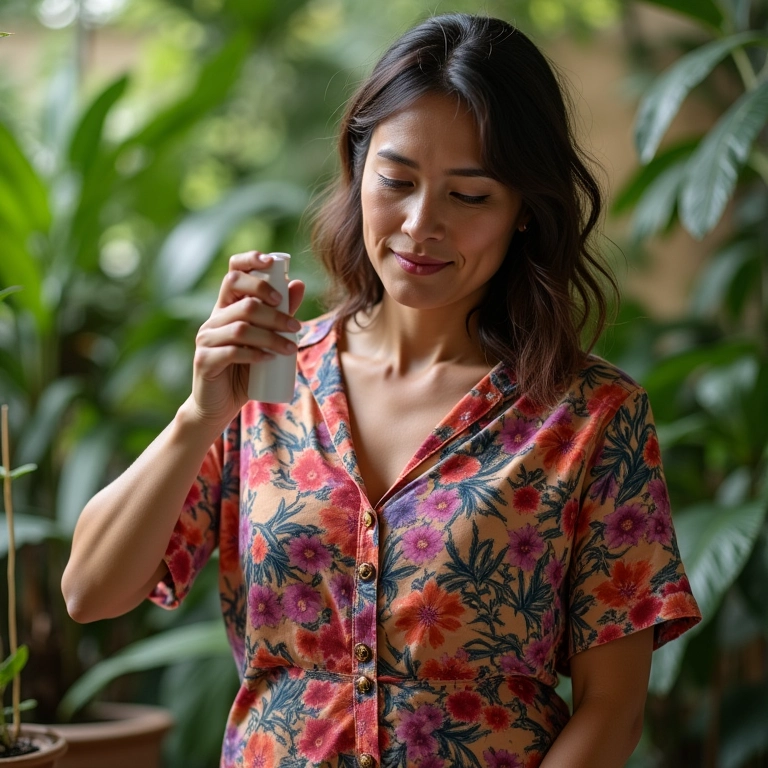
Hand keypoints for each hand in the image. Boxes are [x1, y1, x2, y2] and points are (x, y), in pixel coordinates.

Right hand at [189, 251, 304, 428]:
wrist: (219, 405)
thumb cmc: (245, 371)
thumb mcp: (266, 340)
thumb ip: (280, 314)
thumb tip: (298, 283)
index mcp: (226, 308)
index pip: (233, 273)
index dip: (250, 261)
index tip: (272, 262)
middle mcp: (213, 319)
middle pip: (243, 299)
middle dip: (273, 310)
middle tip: (295, 326)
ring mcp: (206, 339)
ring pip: (241, 327)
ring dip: (271, 336)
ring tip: (291, 348)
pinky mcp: (204, 360)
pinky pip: (232, 352)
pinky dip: (254, 354)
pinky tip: (269, 359)